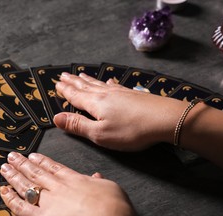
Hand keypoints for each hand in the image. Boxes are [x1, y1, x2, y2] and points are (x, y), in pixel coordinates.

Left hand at [0, 152, 139, 215]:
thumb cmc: (111, 208)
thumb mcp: (111, 188)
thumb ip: (100, 182)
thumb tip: (97, 177)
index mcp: (75, 180)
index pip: (54, 168)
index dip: (42, 161)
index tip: (32, 155)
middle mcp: (58, 188)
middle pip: (36, 173)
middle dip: (22, 164)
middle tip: (12, 156)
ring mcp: (46, 201)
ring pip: (25, 185)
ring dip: (13, 176)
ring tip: (4, 167)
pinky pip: (20, 207)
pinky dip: (9, 199)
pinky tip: (3, 191)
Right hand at [54, 72, 187, 150]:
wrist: (166, 119)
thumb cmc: (132, 130)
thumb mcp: (100, 134)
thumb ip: (78, 125)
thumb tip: (57, 118)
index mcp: (95, 104)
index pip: (75, 96)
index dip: (65, 91)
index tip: (57, 83)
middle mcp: (106, 94)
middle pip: (85, 86)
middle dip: (73, 82)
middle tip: (63, 75)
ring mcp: (120, 92)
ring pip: (98, 84)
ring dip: (87, 80)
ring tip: (80, 74)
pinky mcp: (133, 94)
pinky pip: (115, 85)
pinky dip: (108, 82)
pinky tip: (109, 80)